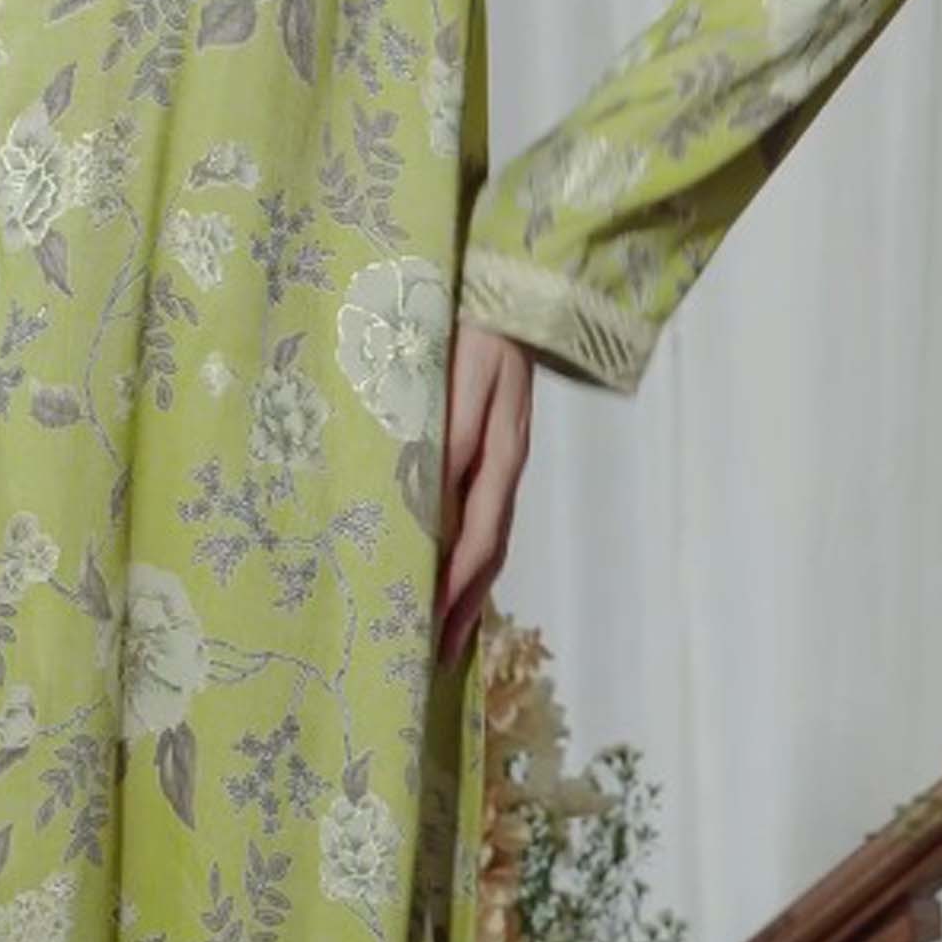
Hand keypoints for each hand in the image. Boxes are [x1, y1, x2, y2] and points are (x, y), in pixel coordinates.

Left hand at [436, 320, 533, 667]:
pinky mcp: (499, 443)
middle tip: (435, 655)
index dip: (455, 587)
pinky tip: (455, 564)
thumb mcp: (458, 377)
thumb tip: (434, 498)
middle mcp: (506, 463)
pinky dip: (472, 548)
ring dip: (469, 585)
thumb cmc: (472, 327)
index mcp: (497, 452)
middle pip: (488, 549)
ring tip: (444, 628)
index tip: (430, 629)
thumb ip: (448, 434)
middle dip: (463, 604)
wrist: (511, 286)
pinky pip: (489, 508)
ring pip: (491, 534)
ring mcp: (507, 455)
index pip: (476, 537)